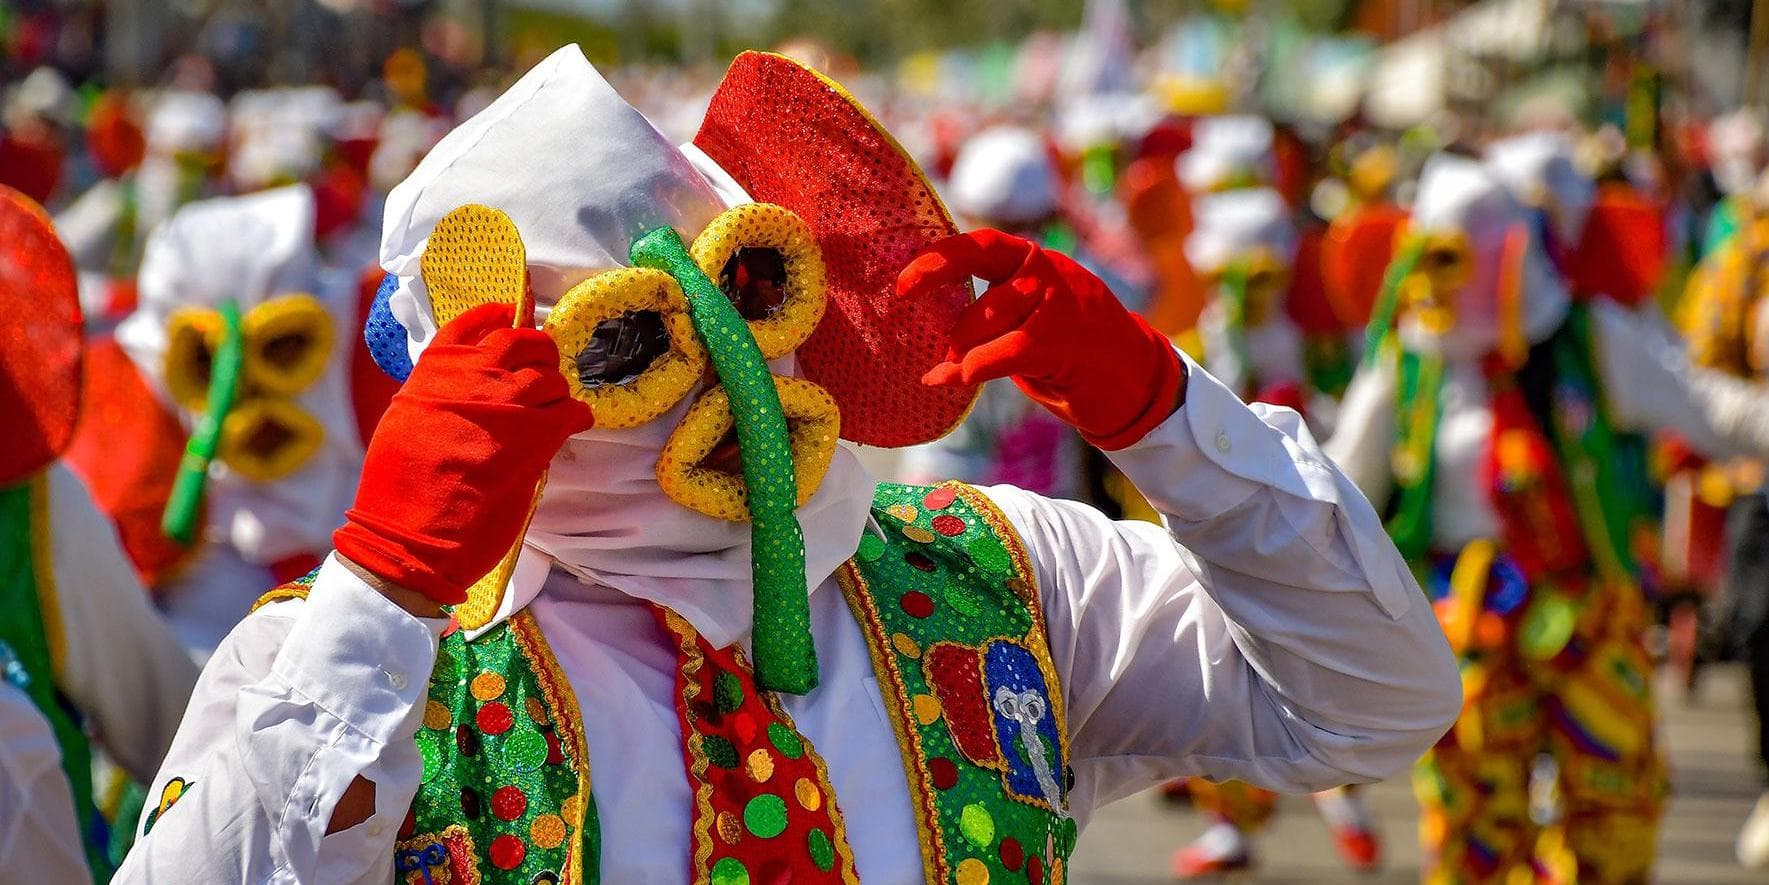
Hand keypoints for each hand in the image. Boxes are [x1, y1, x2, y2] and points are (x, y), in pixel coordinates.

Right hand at [332, 303, 591, 604]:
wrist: (409, 533)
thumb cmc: (399, 487)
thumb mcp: (406, 419)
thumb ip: (438, 391)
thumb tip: (466, 385)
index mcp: (435, 369)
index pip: (475, 322)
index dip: (498, 317)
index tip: (511, 316)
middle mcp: (473, 375)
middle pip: (524, 341)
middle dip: (538, 353)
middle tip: (541, 370)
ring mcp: (508, 402)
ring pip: (552, 377)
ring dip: (556, 390)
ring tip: (551, 408)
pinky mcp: (538, 437)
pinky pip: (572, 411)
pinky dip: (577, 415)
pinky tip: (574, 423)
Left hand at [900, 230, 1184, 449]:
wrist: (1134, 381)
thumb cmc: (1070, 352)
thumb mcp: (1028, 319)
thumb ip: (989, 312)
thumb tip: (930, 326)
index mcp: (1033, 260)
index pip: (980, 244)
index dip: (938, 257)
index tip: (902, 281)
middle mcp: (1046, 270)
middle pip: (981, 272)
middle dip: (942, 298)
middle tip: (921, 330)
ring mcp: (1060, 301)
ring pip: (990, 314)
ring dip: (961, 347)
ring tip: (950, 368)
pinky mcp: (1065, 338)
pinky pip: (1007, 350)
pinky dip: (975, 367)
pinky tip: (953, 379)